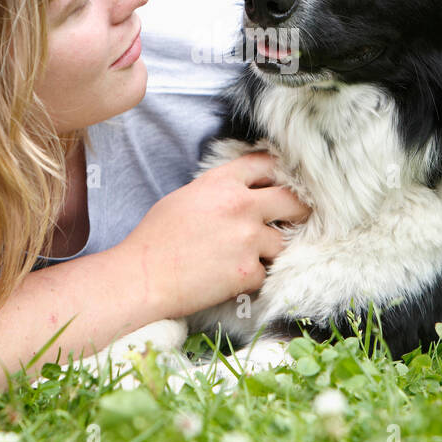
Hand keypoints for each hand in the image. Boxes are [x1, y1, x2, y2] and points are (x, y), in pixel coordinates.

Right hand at [121, 150, 309, 316]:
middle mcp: (241, 206)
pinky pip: (266, 272)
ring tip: (249, 255)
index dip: (279, 173)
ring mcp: (248, 239)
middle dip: (297, 210)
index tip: (283, 183)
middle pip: (293, 201)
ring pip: (282, 241)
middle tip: (296, 218)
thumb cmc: (156, 238)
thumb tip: (245, 190)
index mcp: (222, 183)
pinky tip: (232, 277)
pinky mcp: (248, 272)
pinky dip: (253, 277)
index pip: (267, 164)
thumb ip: (220, 189)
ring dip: (271, 249)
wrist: (144, 277)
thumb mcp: (186, 196)